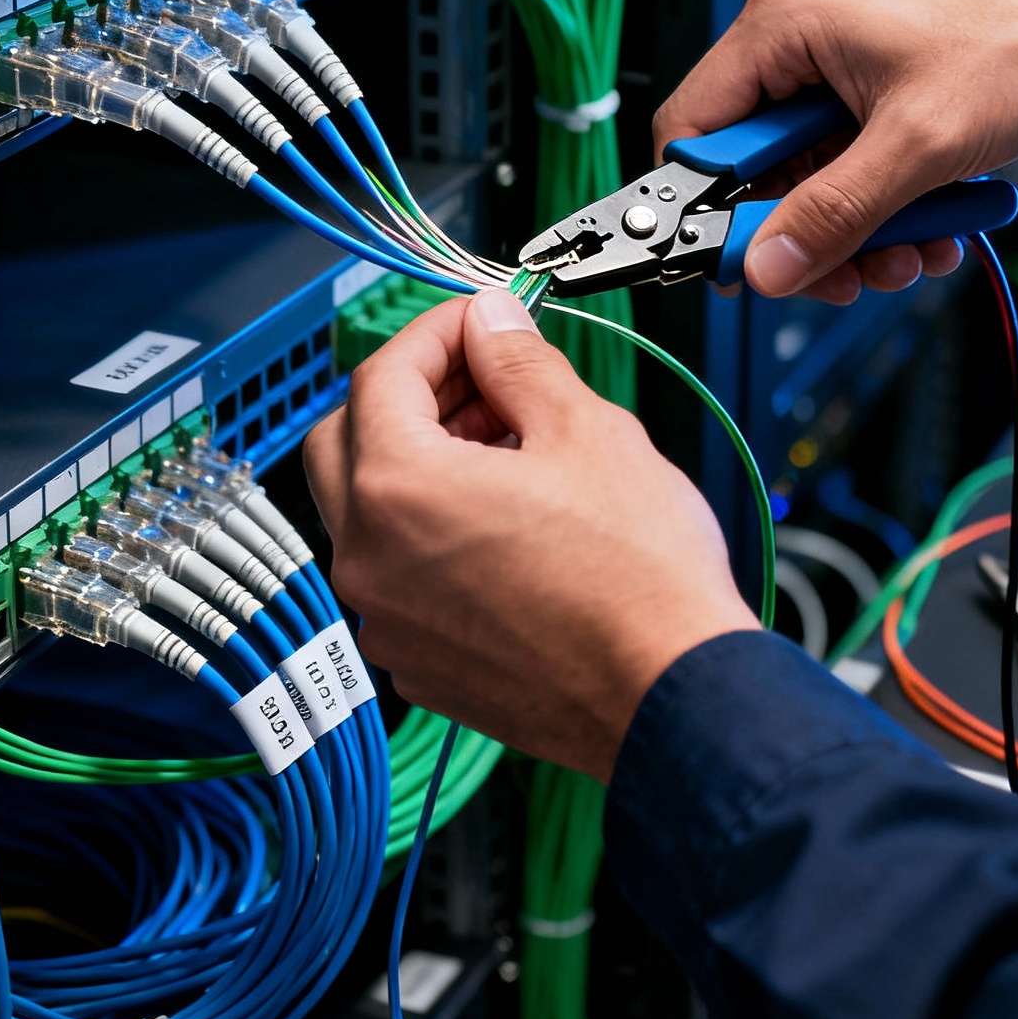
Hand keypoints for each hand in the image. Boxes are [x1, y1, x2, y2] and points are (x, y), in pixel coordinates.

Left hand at [302, 289, 752, 780]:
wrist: (671, 695)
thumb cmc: (640, 579)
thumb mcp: (586, 431)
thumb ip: (518, 362)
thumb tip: (491, 323)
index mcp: (399, 490)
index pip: (381, 376)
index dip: (435, 333)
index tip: (478, 322)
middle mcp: (369, 560)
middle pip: (346, 441)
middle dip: (409, 396)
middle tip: (482, 378)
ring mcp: (386, 620)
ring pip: (369, 513)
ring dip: (420, 465)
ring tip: (509, 450)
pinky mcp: (416, 664)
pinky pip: (397, 577)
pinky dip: (431, 536)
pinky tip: (505, 525)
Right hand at [655, 0, 1017, 301]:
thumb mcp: (918, 143)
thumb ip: (834, 213)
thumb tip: (767, 268)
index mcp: (782, 24)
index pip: (692, 129)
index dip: (702, 206)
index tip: (734, 263)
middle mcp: (798, 42)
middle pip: (754, 169)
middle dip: (804, 232)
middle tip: (841, 275)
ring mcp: (836, 72)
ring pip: (807, 182)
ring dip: (854, 233)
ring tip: (906, 256)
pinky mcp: (872, 98)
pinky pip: (851, 173)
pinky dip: (884, 212)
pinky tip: (930, 230)